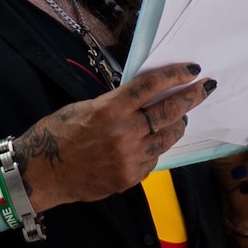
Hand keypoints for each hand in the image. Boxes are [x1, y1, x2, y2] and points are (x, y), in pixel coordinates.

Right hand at [13, 63, 213, 210]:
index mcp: (110, 109)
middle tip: (205, 89)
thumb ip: (115, 104)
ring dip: (177, 125)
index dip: (175, 76)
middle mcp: (124, 132)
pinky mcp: (131, 177)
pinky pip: (153, 158)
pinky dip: (156, 147)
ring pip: (167, 138)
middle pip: (169, 112)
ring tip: (181, 118)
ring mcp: (130, 157)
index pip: (151, 87)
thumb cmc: (56, 134)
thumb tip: (141, 98)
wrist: (42, 172)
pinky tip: (151, 142)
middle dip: (191, 98)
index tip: (192, 70)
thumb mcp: (84, 109)